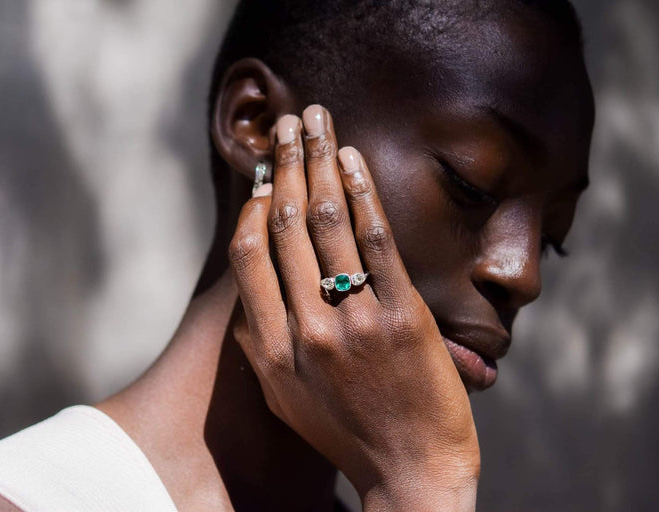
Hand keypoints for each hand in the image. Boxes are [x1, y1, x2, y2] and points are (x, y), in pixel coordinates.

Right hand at [228, 105, 479, 510]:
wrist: (411, 474)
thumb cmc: (347, 434)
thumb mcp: (286, 398)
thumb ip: (261, 345)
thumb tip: (247, 291)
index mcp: (272, 350)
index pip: (247, 256)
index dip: (252, 205)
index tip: (263, 176)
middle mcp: (306, 329)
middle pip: (283, 226)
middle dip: (284, 164)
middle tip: (288, 123)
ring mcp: (355, 320)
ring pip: (326, 222)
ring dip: (319, 161)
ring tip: (317, 121)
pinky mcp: (403, 316)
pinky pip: (376, 241)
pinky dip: (362, 192)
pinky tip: (353, 160)